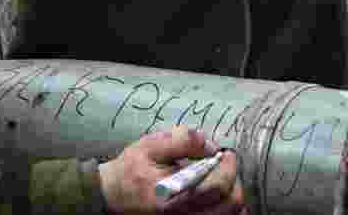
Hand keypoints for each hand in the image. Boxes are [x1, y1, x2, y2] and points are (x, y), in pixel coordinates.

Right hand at [99, 127, 245, 214]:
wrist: (112, 194)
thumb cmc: (131, 169)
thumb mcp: (150, 146)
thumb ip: (181, 140)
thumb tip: (210, 145)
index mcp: (174, 194)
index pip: (217, 185)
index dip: (229, 167)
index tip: (227, 153)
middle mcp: (183, 214)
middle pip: (230, 204)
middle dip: (234, 179)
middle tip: (226, 164)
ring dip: (233, 195)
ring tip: (223, 178)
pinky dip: (228, 210)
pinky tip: (221, 197)